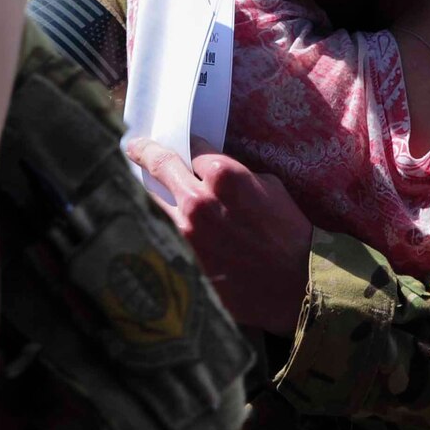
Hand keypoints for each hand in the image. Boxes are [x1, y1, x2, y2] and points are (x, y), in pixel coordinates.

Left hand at [127, 139, 311, 336]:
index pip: (193, 147)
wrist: (295, 285)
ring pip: (155, 198)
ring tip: (142, 178)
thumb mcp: (271, 187)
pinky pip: (166, 227)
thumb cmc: (290, 233)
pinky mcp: (185, 255)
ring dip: (150, 187)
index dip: (191, 144)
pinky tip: (160, 211)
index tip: (183, 143)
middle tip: (134, 146)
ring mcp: (187, 231)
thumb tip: (213, 171)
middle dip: (146, 152)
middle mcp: (198, 200)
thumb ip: (237, 174)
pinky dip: (163, 216)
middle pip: (161, 166)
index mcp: (223, 175)